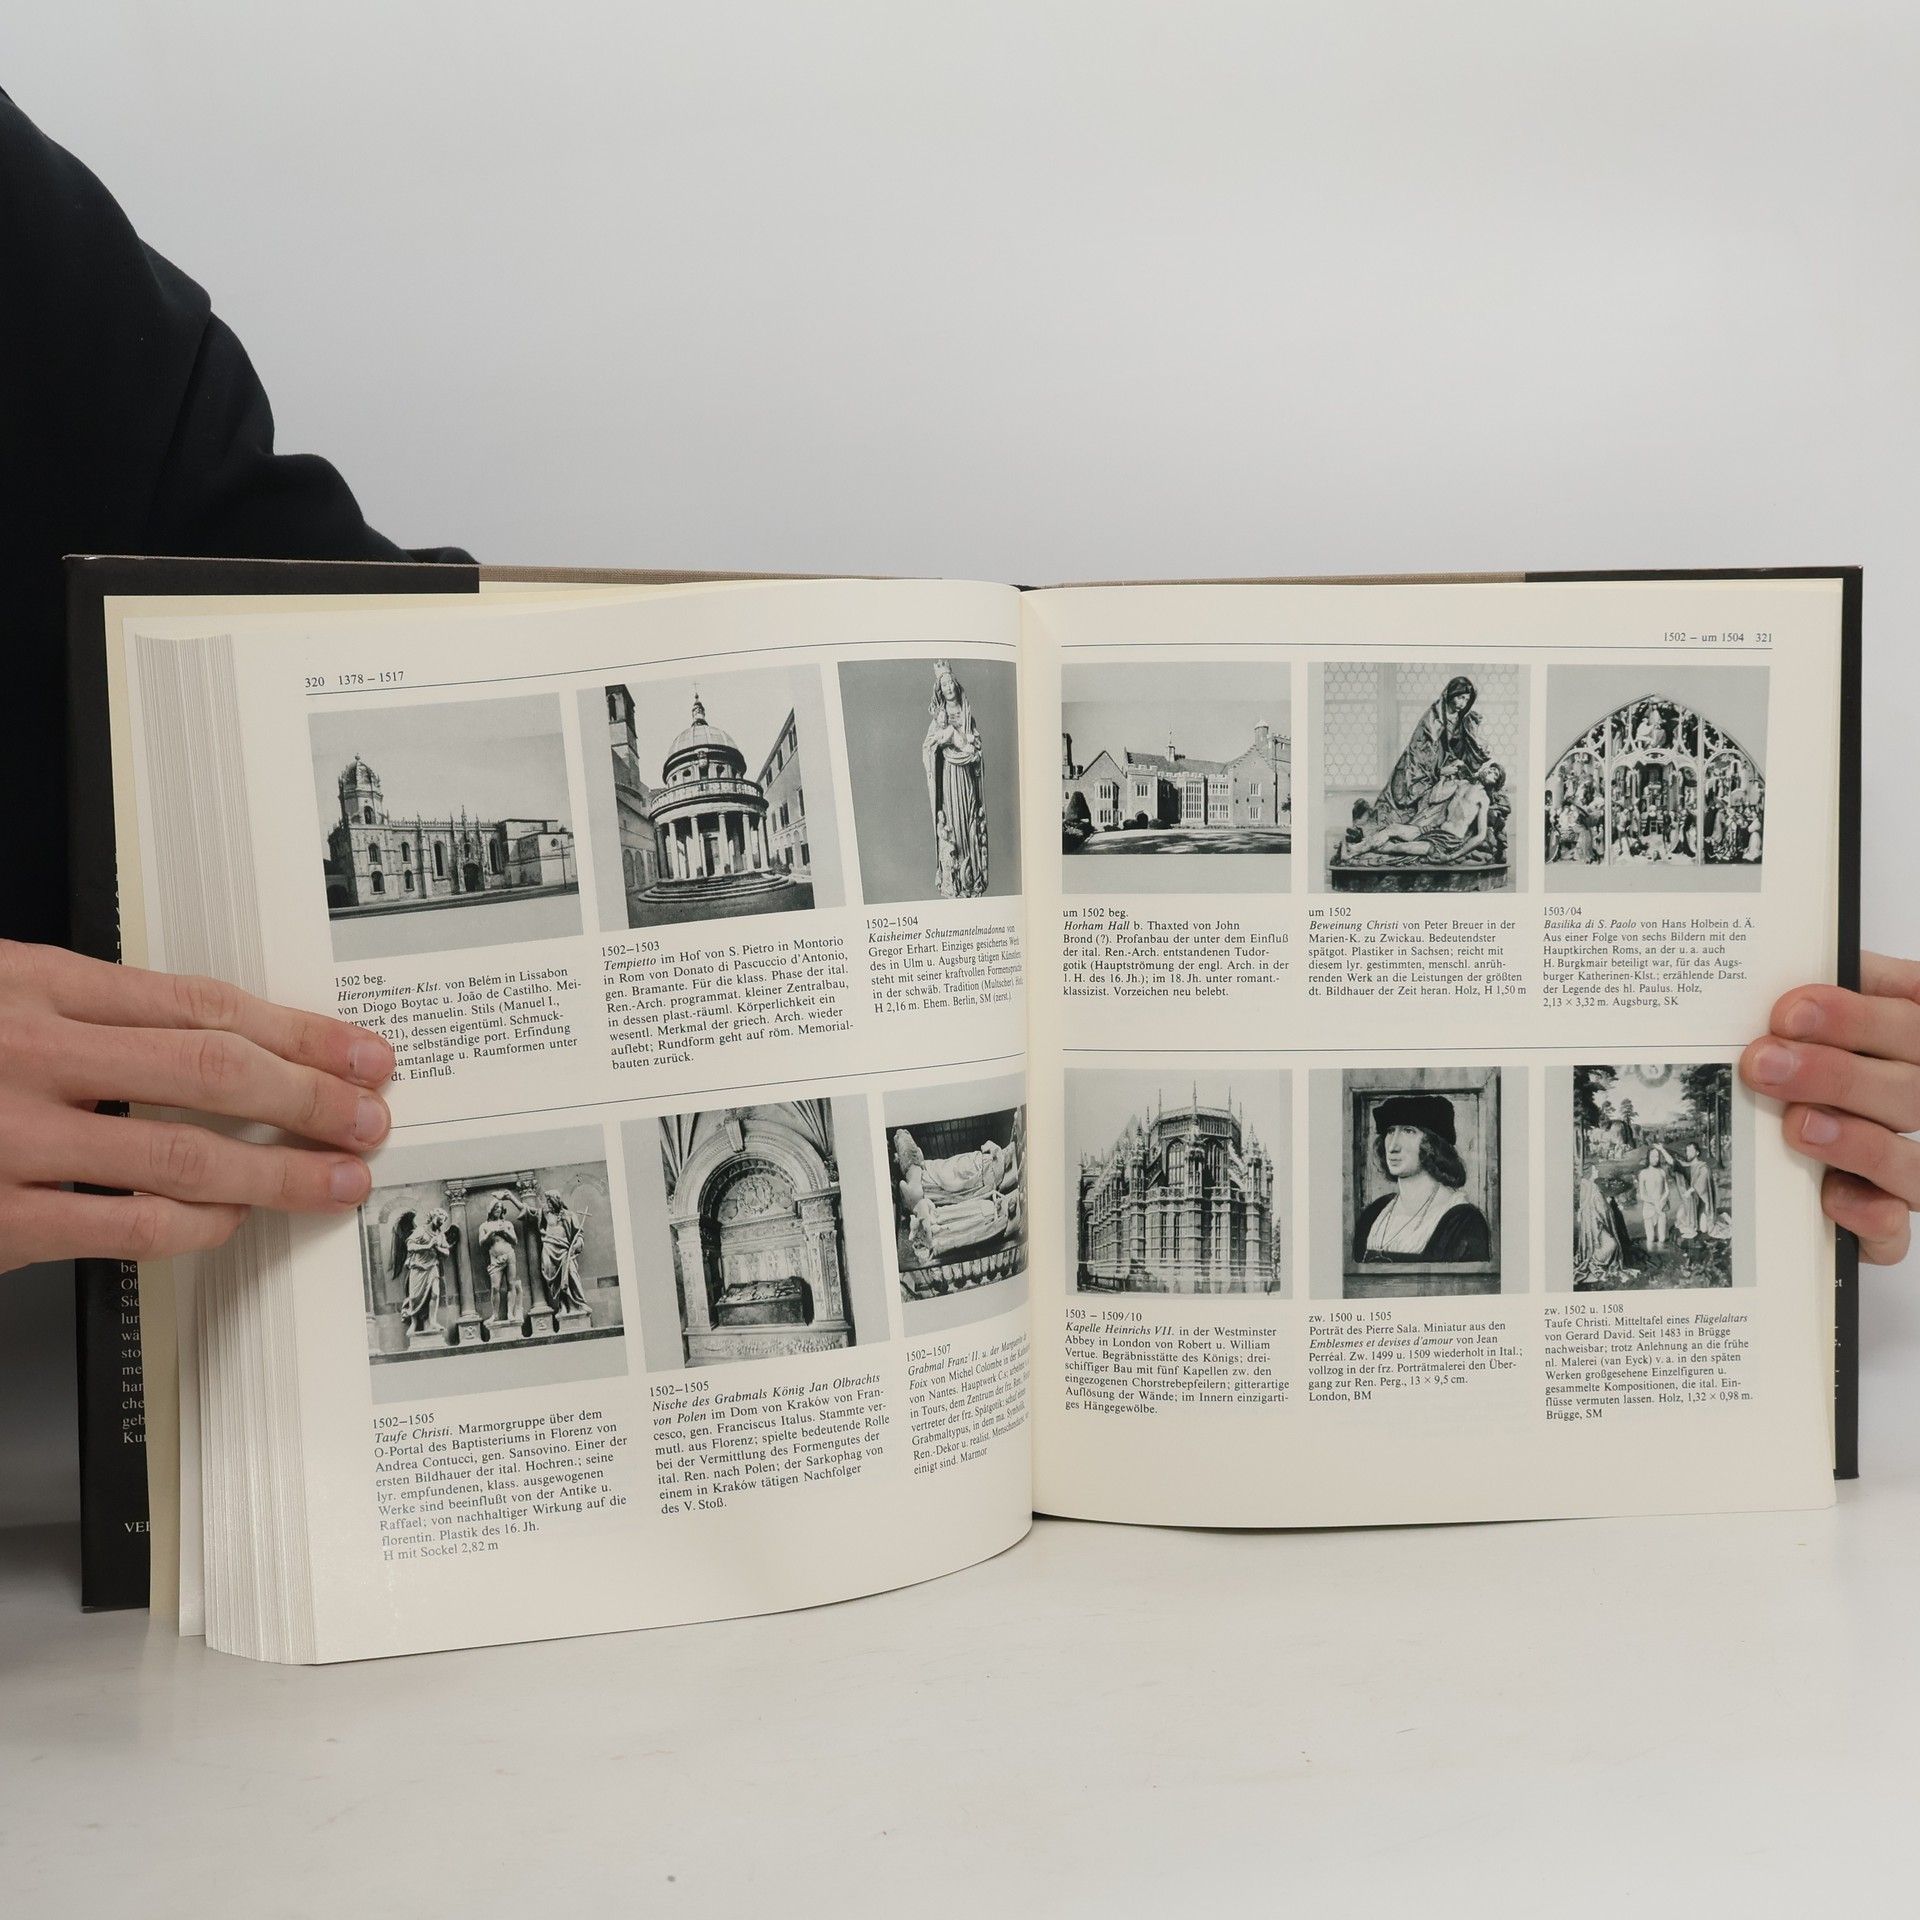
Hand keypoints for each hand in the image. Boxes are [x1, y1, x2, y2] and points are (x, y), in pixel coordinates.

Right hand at [1, 940, 392, 1273]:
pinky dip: (199, 1224)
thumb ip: (95, 1016)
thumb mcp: (3, 1001)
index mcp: (39, 987)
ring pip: (186, 1155)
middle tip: (367, 1119)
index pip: (204, 1006)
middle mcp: (33, 1054)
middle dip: (312, 1098)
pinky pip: (131, 1225)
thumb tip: (225, 1042)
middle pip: (214, 1070)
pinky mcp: (2, 1216)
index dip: (300, 1035)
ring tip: (333, 1180)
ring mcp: (13, 1136)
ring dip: (280, 1172)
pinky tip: (232, 1218)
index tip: (358, 1056)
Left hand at [1741, 951, 1919, 1264]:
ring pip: (1912, 1161)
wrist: (1792, 1132)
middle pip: (1911, 1089)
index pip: (1913, 1020)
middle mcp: (1918, 1099)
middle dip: (1836, 1074)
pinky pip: (1894, 1231)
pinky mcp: (1883, 1221)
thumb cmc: (1802, 1051)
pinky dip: (1870, 1216)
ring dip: (1855, 1141)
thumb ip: (1812, 989)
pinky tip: (1831, 1196)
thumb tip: (1771, 973)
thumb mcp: (1807, 1012)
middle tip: (1764, 1062)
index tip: (1789, 1010)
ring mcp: (1908, 1166)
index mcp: (1909, 1040)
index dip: (1860, 1016)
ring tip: (1796, 1124)